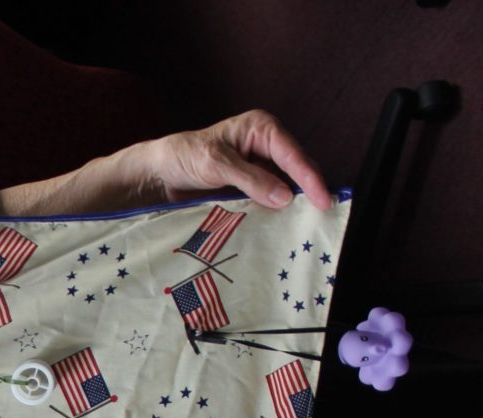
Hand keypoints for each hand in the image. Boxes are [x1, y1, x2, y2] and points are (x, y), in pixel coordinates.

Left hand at [142, 109, 332, 210]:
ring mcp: (259, 166)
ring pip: (285, 186)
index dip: (309, 177)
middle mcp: (264, 145)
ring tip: (307, 221)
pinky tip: (283, 223)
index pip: (292, 154)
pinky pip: (270, 198)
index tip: (322, 199)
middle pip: (295, 169)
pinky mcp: (251, 185)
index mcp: (261, 128)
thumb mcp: (217, 165)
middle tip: (321, 214)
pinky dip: (276, 210)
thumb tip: (285, 197)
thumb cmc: (185, 157)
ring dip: (292, 203)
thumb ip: (251, 180)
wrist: (160, 172)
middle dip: (307, 189)